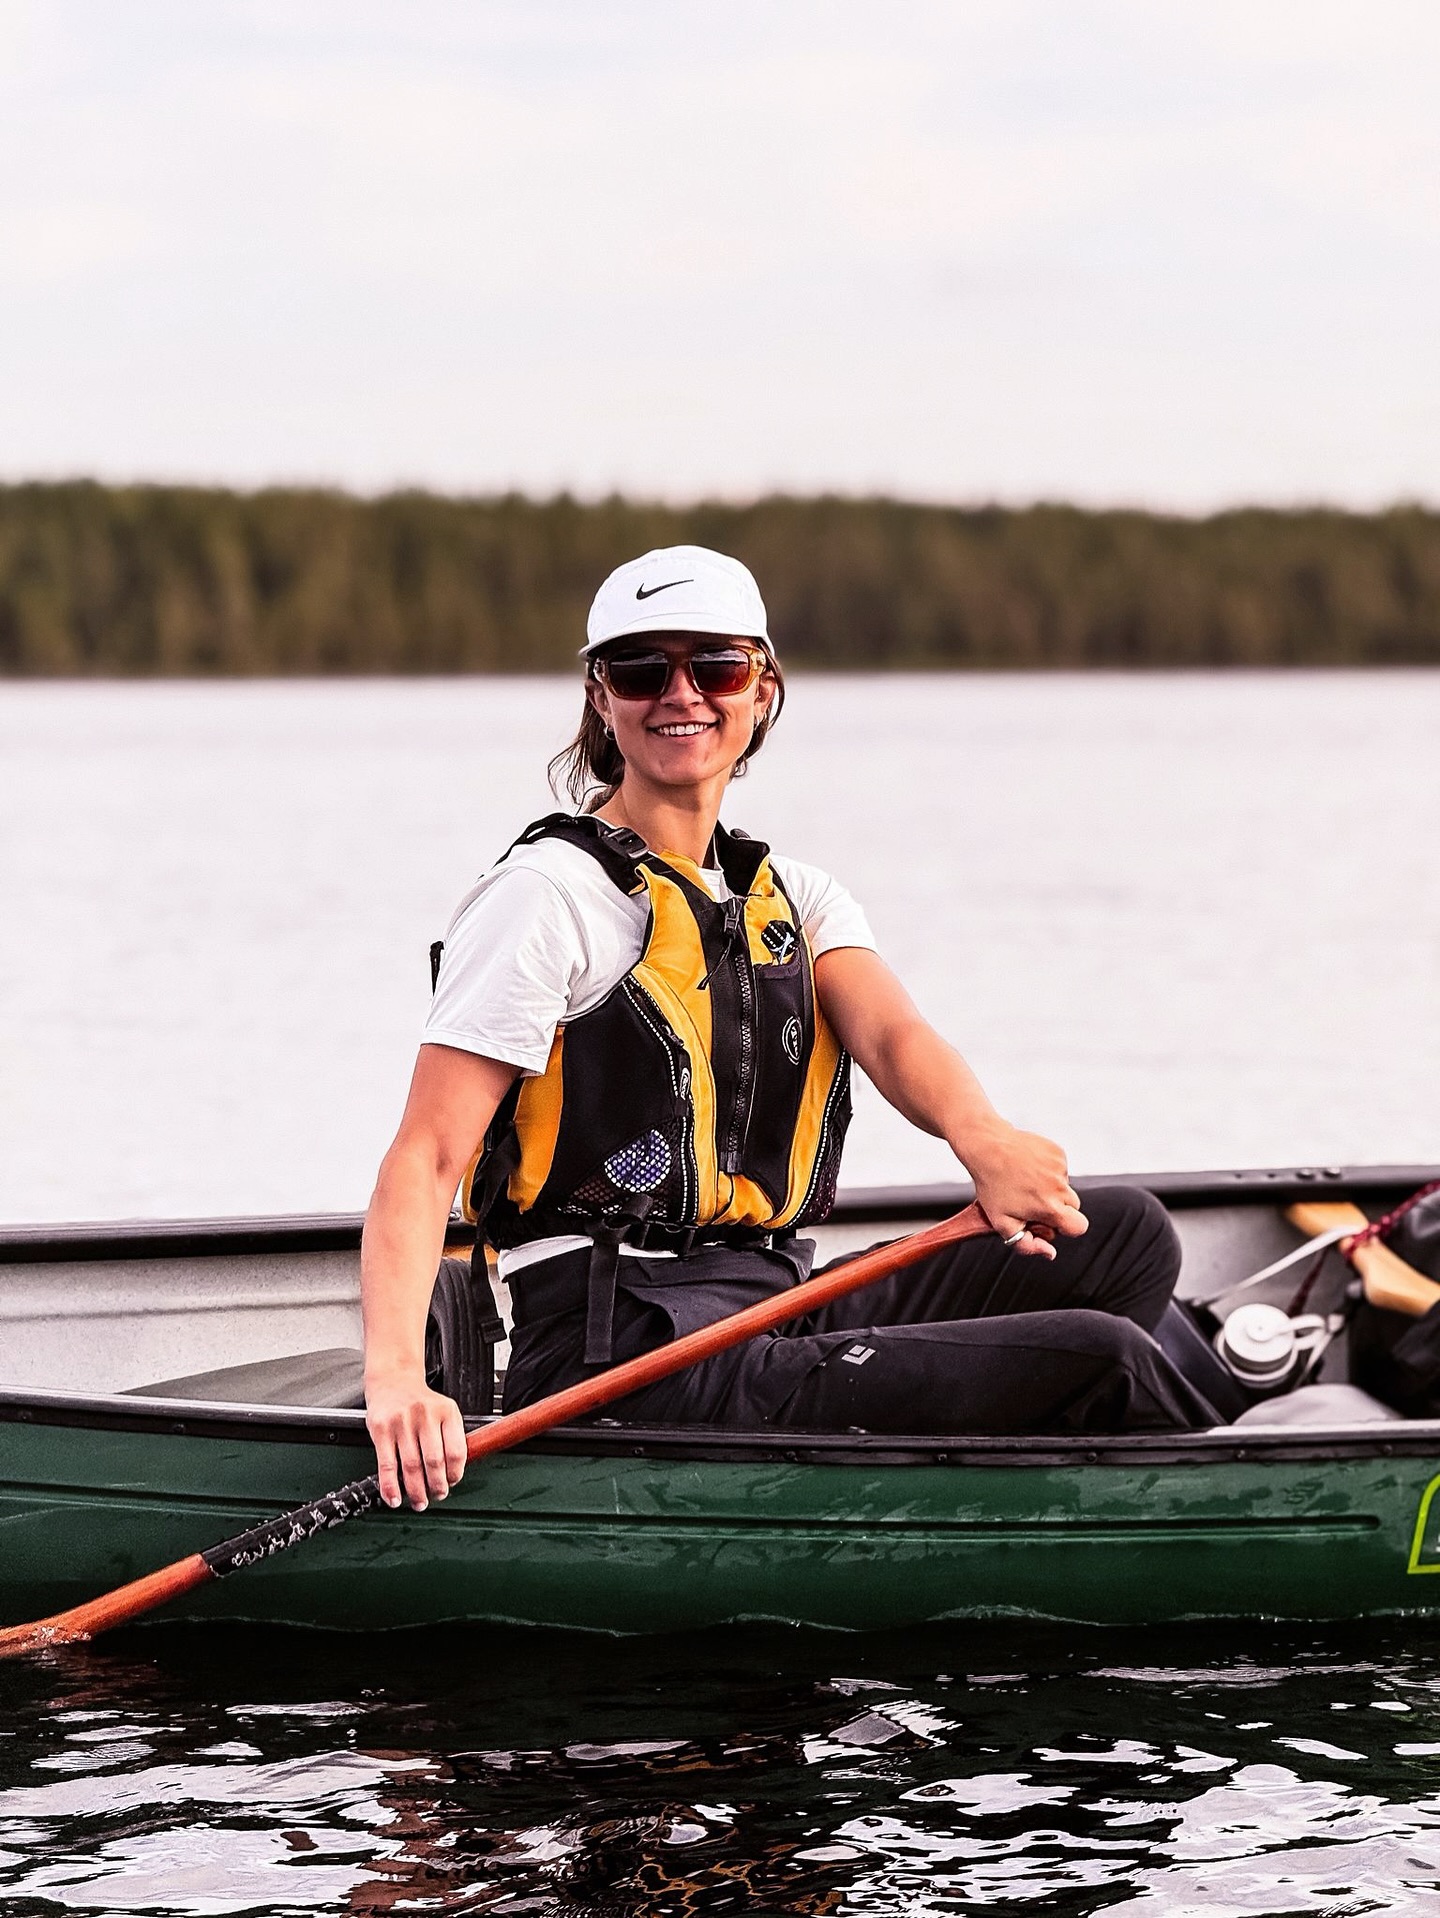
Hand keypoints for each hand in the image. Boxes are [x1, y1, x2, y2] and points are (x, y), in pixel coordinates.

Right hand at [365, 1372, 467, 1510]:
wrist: (392, 1381)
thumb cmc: (420, 1403)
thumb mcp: (443, 1412)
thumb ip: (450, 1438)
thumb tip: (454, 1474)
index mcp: (447, 1412)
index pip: (456, 1451)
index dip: (455, 1473)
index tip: (451, 1482)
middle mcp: (425, 1415)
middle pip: (434, 1461)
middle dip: (437, 1486)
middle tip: (437, 1495)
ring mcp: (402, 1421)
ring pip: (411, 1466)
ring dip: (416, 1491)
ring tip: (419, 1501)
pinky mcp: (381, 1429)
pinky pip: (387, 1464)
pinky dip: (391, 1486)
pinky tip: (395, 1498)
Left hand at [963, 1123, 1086, 1260]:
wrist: (987, 1146)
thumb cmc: (992, 1185)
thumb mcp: (1002, 1223)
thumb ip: (1028, 1245)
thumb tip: (1050, 1253)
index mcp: (1050, 1207)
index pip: (1079, 1227)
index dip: (1066, 1227)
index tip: (1049, 1221)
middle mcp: (1060, 1187)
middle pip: (1073, 1206)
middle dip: (1058, 1207)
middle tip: (1032, 1201)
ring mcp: (1060, 1167)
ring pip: (1065, 1186)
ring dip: (1051, 1187)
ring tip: (1025, 1181)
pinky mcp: (1058, 1152)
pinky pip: (1060, 1168)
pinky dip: (1048, 1170)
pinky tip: (1028, 1167)